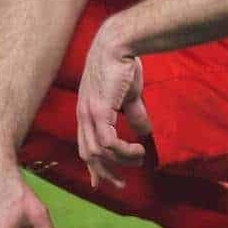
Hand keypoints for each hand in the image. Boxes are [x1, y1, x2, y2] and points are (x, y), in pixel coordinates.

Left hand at [76, 23, 150, 188]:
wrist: (119, 43)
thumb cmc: (124, 64)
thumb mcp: (130, 96)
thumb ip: (134, 114)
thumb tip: (144, 132)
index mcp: (86, 111)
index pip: (85, 145)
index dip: (93, 166)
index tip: (101, 182)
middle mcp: (83, 115)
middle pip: (87, 155)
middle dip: (103, 173)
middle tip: (121, 185)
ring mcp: (89, 114)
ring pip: (98, 152)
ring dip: (119, 162)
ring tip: (138, 159)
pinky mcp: (99, 111)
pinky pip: (108, 143)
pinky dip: (123, 151)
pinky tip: (139, 149)